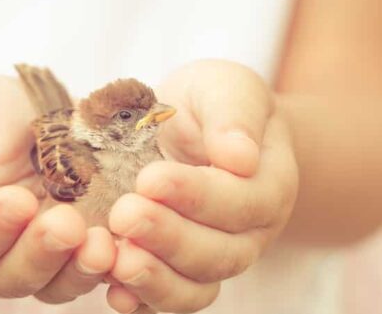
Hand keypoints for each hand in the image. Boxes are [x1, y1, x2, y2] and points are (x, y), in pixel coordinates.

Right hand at [0, 76, 115, 302]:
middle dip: (40, 253)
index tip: (17, 200)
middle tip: (66, 224)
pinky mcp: (85, 248)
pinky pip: (101, 271)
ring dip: (80, 269)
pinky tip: (133, 251)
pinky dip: (117, 267)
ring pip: (57, 284)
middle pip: (11, 277)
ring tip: (102, 243)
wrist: (31, 115)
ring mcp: (46, 257)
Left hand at [106, 60, 297, 312]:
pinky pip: (168, 298)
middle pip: (219, 253)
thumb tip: (240, 157)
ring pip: (195, 287)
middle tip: (125, 215)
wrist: (198, 128)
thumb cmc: (214, 104)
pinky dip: (142, 301)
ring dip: (155, 280)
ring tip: (116, 261)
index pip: (240, 201)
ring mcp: (214, 258)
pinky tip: (114, 292)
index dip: (196, 196)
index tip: (150, 178)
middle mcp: (247, 234)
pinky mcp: (178, 271)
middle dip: (169, 238)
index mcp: (268, 186)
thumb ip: (236, 116)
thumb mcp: (228, 88)